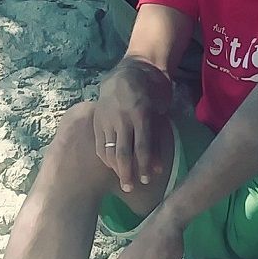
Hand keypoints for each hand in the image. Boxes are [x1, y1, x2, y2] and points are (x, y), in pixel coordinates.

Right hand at [92, 71, 168, 194]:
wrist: (129, 70)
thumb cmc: (152, 91)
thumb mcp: (159, 111)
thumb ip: (157, 138)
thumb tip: (157, 168)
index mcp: (140, 114)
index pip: (142, 146)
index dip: (145, 165)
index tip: (147, 180)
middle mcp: (122, 118)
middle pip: (123, 152)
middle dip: (127, 173)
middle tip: (130, 188)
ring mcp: (107, 119)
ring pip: (109, 150)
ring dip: (116, 168)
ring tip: (122, 182)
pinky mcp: (97, 120)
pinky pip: (100, 144)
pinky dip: (106, 157)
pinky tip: (112, 166)